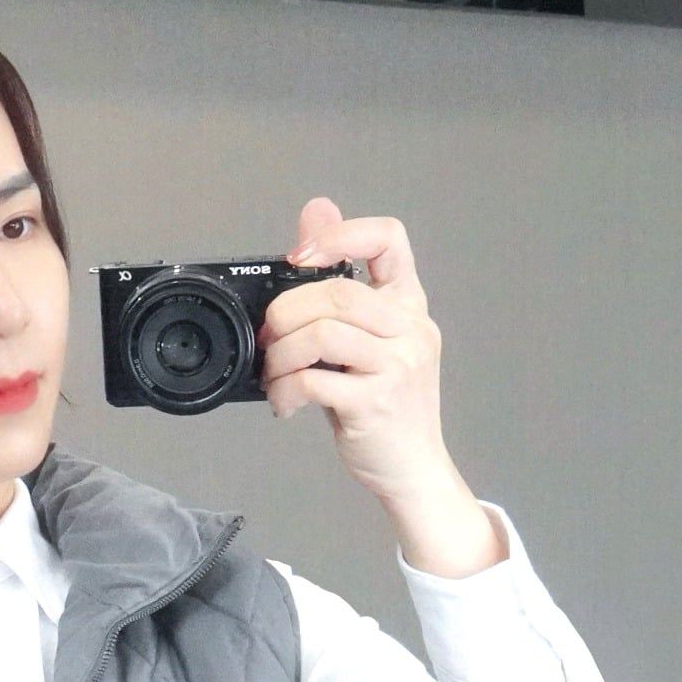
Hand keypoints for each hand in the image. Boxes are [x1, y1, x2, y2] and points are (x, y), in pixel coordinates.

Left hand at [258, 197, 454, 507]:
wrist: (413, 467)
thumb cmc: (387, 405)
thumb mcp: (371, 339)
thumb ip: (342, 284)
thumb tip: (315, 213)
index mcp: (409, 306)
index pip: (389, 238)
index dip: (340, 235)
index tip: (300, 257)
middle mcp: (410, 330)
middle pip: (337, 291)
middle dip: (286, 313)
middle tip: (269, 339)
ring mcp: (397, 366)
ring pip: (321, 334)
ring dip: (281, 355)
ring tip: (275, 373)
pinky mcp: (374, 403)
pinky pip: (313, 381)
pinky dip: (285, 390)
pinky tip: (285, 402)